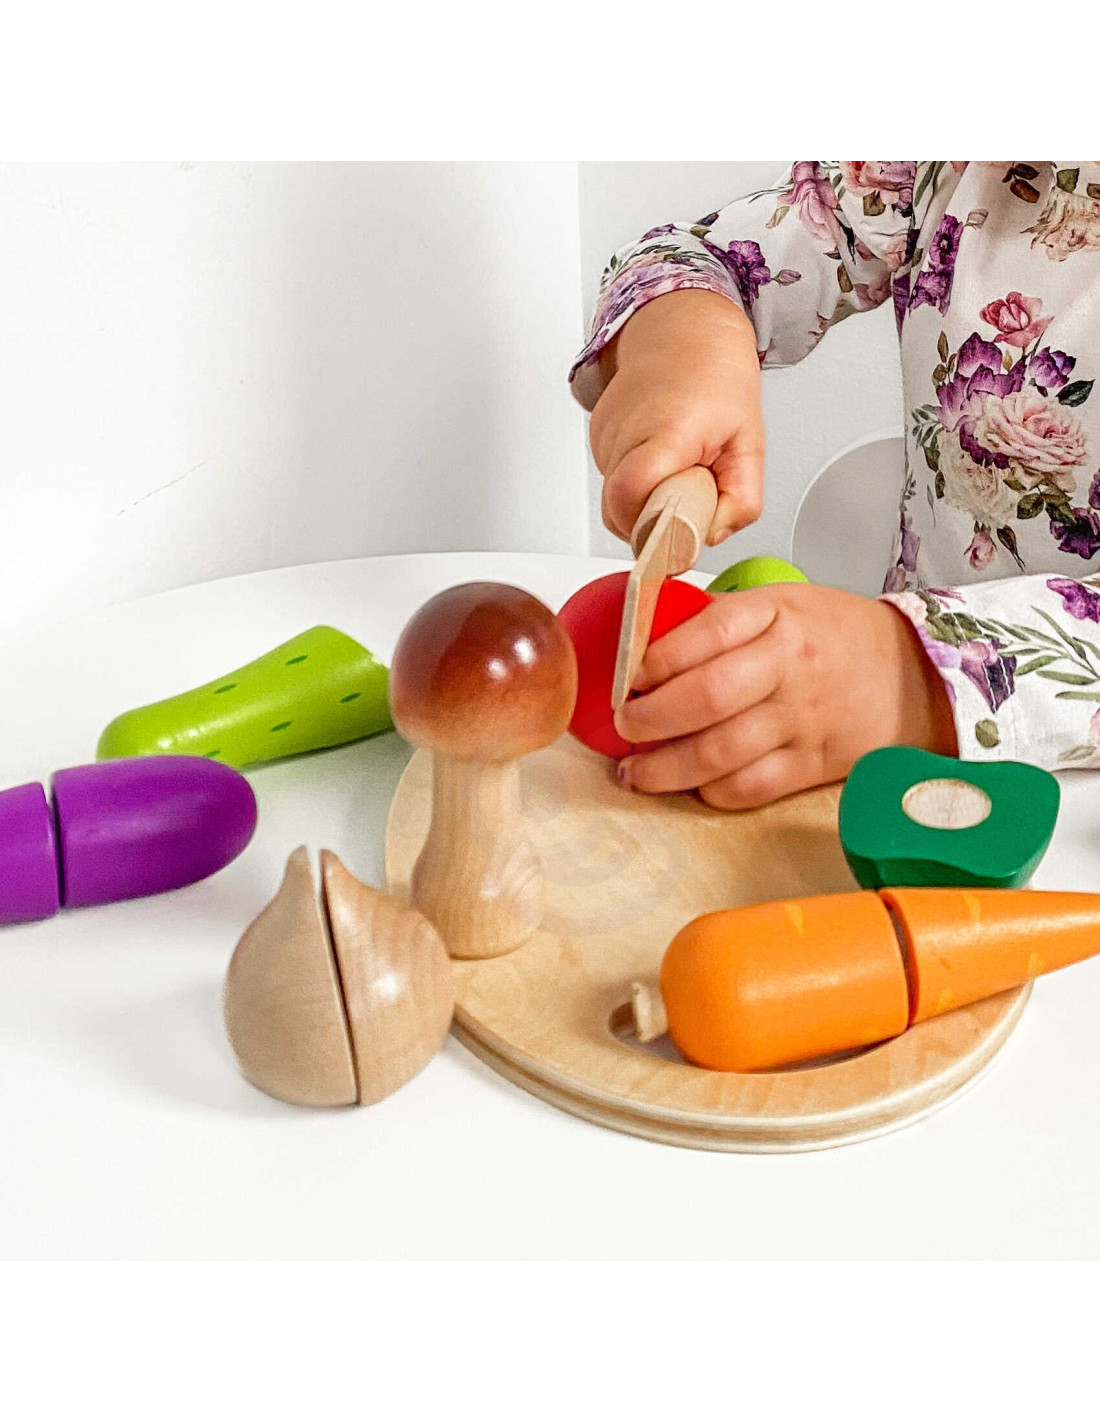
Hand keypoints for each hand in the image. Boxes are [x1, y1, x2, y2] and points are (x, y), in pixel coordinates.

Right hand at [590, 289, 764, 546]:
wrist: (685, 332)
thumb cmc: (716, 379)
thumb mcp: (750, 443)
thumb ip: (741, 501)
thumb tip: (711, 536)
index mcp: (667, 432)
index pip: (632, 497)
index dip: (650, 528)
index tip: (676, 537)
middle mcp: (626, 433)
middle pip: (619, 510)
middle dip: (651, 524)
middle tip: (685, 501)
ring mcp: (605, 436)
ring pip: (615, 502)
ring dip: (646, 502)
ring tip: (675, 469)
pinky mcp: (596, 438)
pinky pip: (612, 484)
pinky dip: (636, 484)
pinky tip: (659, 457)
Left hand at [613, 585, 958, 809]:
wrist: (914, 676)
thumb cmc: (836, 637)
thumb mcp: (781, 604)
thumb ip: (718, 620)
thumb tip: (644, 639)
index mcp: (777, 616)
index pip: (707, 633)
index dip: (655, 657)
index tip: (627, 674)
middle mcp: (788, 667)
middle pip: (706, 697)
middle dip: (649, 717)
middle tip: (624, 724)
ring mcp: (801, 720)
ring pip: (720, 752)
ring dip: (665, 768)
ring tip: (635, 771)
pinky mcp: (811, 765)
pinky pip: (749, 787)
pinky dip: (710, 791)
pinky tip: (688, 786)